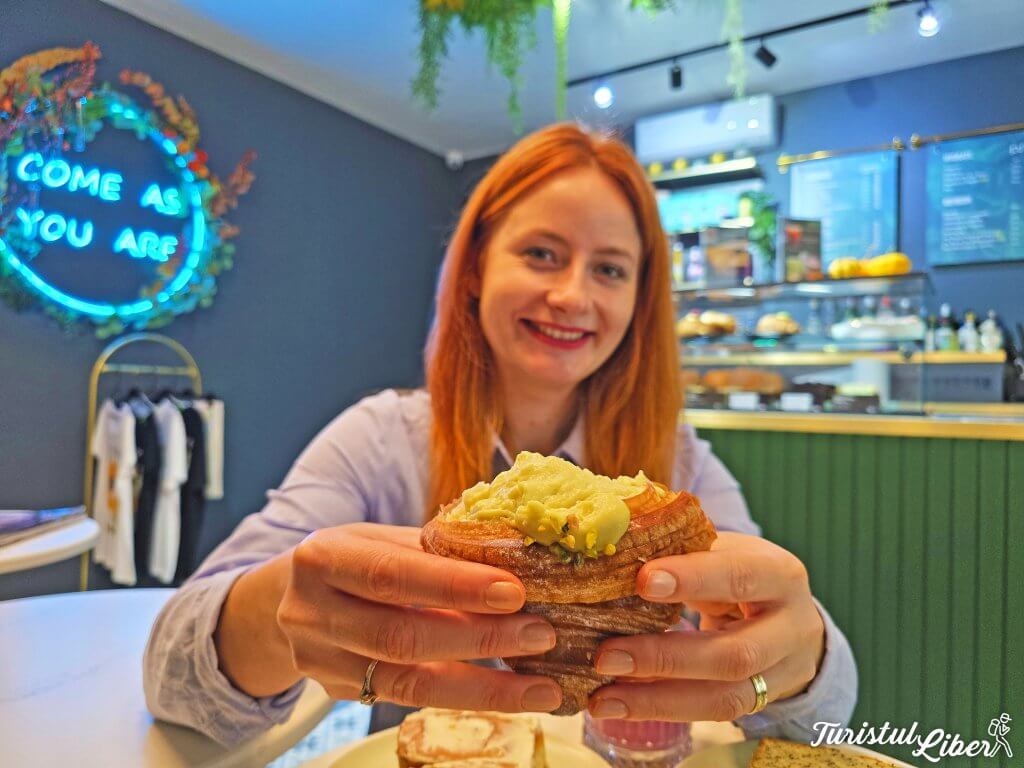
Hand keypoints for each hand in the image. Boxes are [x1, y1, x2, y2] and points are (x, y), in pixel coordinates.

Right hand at [277, 523, 561, 712]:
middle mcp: (312, 612)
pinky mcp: (339, 693)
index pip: (394, 574)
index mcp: (324, 557)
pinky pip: (409, 699)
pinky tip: (509, 696)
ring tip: (541, 687)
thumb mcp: (380, 540)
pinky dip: (466, 697)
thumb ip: (434, 551)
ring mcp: (320, 660)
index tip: (515, 592)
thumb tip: (518, 562)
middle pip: (402, 635)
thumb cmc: (354, 560)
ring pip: (408, 682)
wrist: (288, 600)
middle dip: (480, 638)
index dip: (455, 586)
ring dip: (484, 686)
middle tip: (541, 635)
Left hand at [588, 532, 825, 720]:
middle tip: (605, 657)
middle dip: (665, 658)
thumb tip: (616, 550)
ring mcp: (782, 673)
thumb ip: (684, 552)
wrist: (791, 616)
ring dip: (656, 699)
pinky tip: (619, 705)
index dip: (693, 579)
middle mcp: (790, 627)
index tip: (642, 581)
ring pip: (724, 697)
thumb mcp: (725, 552)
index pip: (738, 576)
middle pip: (735, 654)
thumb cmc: (741, 572)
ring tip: (603, 698)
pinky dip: (662, 709)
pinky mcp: (764, 702)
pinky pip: (713, 713)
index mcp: (779, 574)